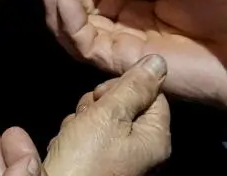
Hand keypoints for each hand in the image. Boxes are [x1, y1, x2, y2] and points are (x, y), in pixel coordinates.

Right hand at [37, 0, 226, 113]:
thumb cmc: (223, 15)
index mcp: (139, 16)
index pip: (97, 4)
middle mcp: (126, 35)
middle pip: (80, 20)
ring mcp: (124, 51)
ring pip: (77, 35)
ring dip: (58, 10)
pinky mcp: (125, 62)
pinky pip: (89, 46)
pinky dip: (72, 24)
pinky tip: (64, 0)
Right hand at [44, 54, 171, 175]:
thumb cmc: (84, 161)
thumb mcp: (109, 115)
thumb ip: (134, 86)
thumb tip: (159, 62)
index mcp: (155, 138)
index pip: (152, 94)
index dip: (126, 86)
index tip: (105, 95)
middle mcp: (141, 150)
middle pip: (124, 105)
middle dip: (99, 104)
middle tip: (88, 118)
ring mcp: (118, 158)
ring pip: (100, 119)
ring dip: (83, 120)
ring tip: (75, 136)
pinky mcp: (96, 164)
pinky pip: (86, 138)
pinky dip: (74, 137)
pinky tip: (67, 146)